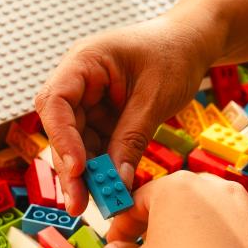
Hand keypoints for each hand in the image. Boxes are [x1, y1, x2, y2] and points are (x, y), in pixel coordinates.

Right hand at [35, 15, 211, 215]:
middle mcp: (80, 84)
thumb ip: (132, 138)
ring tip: (99, 203)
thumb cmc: (174, 53)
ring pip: (78, 144)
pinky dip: (104, 169)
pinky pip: (98, 147)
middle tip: (79, 204)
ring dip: (87, 175)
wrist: (192, 43)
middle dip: (71, 168)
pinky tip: (111, 190)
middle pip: (62, 130)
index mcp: (84, 62)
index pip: (55, 101)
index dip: (62, 138)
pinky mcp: (104, 118)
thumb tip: (117, 181)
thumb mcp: (154, 97)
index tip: (78, 169)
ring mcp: (90, 103)